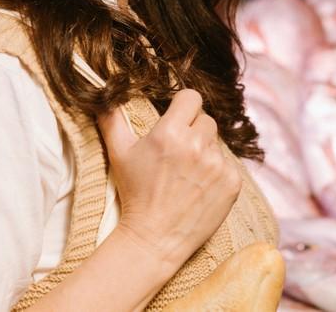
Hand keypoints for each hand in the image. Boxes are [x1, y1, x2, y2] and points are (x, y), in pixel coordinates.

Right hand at [98, 89, 241, 269]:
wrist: (154, 238)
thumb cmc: (135, 194)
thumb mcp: (119, 154)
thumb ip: (112, 120)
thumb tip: (103, 97)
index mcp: (170, 133)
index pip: (191, 98)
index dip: (183, 107)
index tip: (177, 119)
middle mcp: (197, 145)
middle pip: (205, 120)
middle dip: (193, 131)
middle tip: (178, 154)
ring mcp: (218, 165)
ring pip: (217, 143)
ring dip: (205, 152)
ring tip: (187, 174)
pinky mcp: (232, 182)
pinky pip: (229, 164)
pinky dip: (217, 173)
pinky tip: (199, 187)